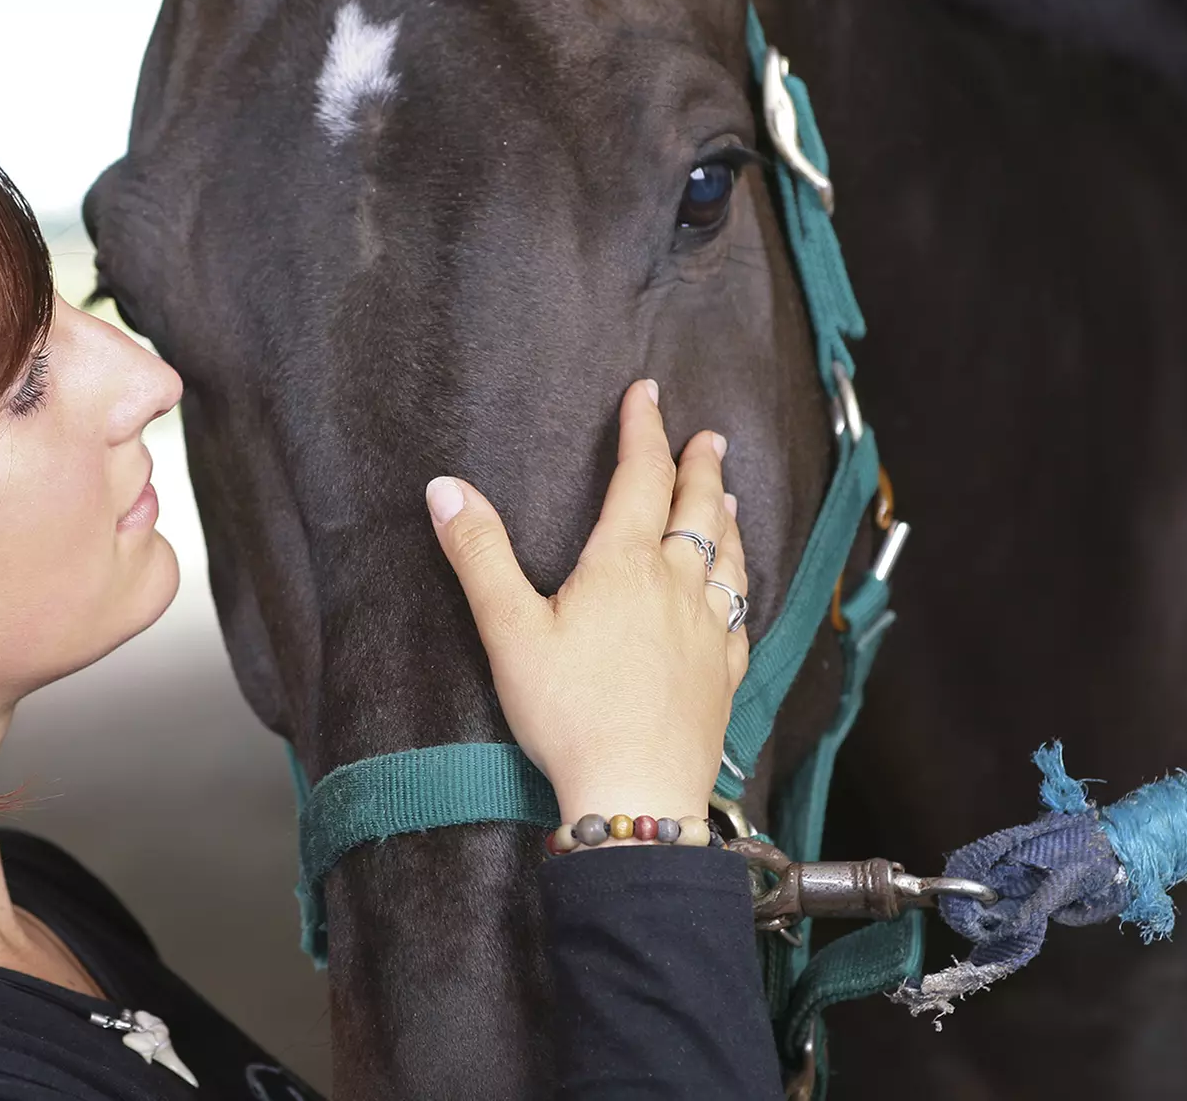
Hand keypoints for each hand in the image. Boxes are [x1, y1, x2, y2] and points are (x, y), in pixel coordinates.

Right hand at [426, 379, 748, 828]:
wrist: (635, 792)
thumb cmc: (568, 713)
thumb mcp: (508, 631)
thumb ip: (479, 554)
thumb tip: (445, 487)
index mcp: (624, 564)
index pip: (640, 477)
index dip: (643, 430)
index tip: (647, 393)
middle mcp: (677, 586)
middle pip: (697, 510)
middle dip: (700, 467)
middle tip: (707, 436)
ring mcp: (708, 630)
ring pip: (728, 557)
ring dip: (727, 518)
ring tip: (730, 496)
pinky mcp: (724, 674)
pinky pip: (741, 615)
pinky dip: (740, 586)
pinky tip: (736, 591)